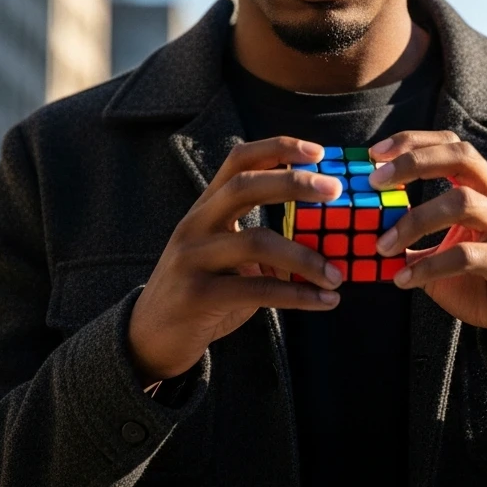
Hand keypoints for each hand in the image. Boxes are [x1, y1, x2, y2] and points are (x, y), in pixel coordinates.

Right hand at [127, 137, 344, 383]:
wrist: (149, 338)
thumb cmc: (202, 292)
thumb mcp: (227, 257)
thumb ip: (263, 241)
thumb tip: (322, 236)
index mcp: (205, 208)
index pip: (238, 161)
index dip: (278, 148)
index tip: (318, 152)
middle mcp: (195, 225)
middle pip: (244, 186)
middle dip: (293, 183)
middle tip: (335, 190)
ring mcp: (192, 259)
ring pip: (255, 242)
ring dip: (305, 257)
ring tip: (337, 274)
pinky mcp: (197, 296)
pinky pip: (257, 289)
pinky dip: (298, 295)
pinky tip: (324, 301)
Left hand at [368, 131, 486, 363]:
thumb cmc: (486, 283)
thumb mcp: (446, 254)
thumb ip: (414, 242)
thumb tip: (366, 236)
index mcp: (486, 190)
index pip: (453, 146)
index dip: (415, 142)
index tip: (375, 152)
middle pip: (462, 158)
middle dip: (414, 162)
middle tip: (374, 182)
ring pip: (463, 202)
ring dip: (415, 220)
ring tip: (383, 246)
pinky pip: (467, 256)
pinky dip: (430, 265)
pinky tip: (404, 280)